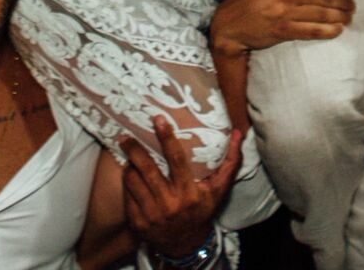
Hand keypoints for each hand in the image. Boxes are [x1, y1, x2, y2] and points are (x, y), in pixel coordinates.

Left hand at [120, 118, 241, 259]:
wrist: (185, 244)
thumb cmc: (202, 210)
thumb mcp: (218, 189)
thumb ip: (230, 162)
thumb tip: (237, 133)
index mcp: (189, 193)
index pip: (176, 160)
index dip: (166, 138)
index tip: (158, 119)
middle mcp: (170, 204)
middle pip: (148, 169)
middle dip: (135, 150)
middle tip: (126, 136)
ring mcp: (152, 215)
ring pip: (133, 181)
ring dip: (129, 165)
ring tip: (129, 156)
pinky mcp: (138, 223)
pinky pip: (127, 196)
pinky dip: (127, 183)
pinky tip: (129, 176)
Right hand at [210, 0, 353, 57]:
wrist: (228, 25)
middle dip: (342, 1)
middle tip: (352, 5)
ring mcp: (285, 13)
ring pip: (320, 13)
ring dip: (339, 15)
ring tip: (349, 16)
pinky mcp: (283, 31)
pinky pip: (311, 30)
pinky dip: (327, 30)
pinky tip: (338, 29)